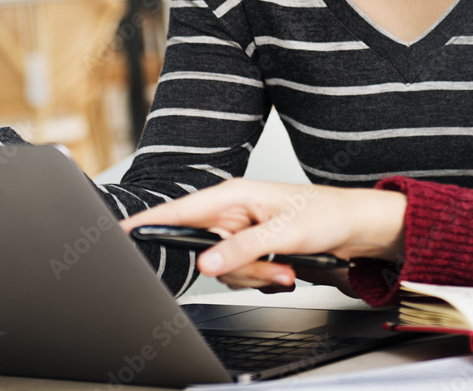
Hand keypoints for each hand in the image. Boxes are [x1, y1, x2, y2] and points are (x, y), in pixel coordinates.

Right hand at [121, 178, 405, 290]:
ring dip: (254, 275)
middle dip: (236, 268)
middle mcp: (233, 211)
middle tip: (272, 269)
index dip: (148, 221)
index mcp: (234, 194)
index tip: (117, 233)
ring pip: (222, 269)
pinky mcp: (251, 248)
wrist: (356, 227)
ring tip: (286, 267)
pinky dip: (262, 278)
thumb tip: (207, 263)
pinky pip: (239, 274)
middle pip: (203, 251)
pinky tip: (284, 269)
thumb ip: (243, 248)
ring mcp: (241, 231)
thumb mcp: (285, 232)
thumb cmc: (327, 214)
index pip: (181, 210)